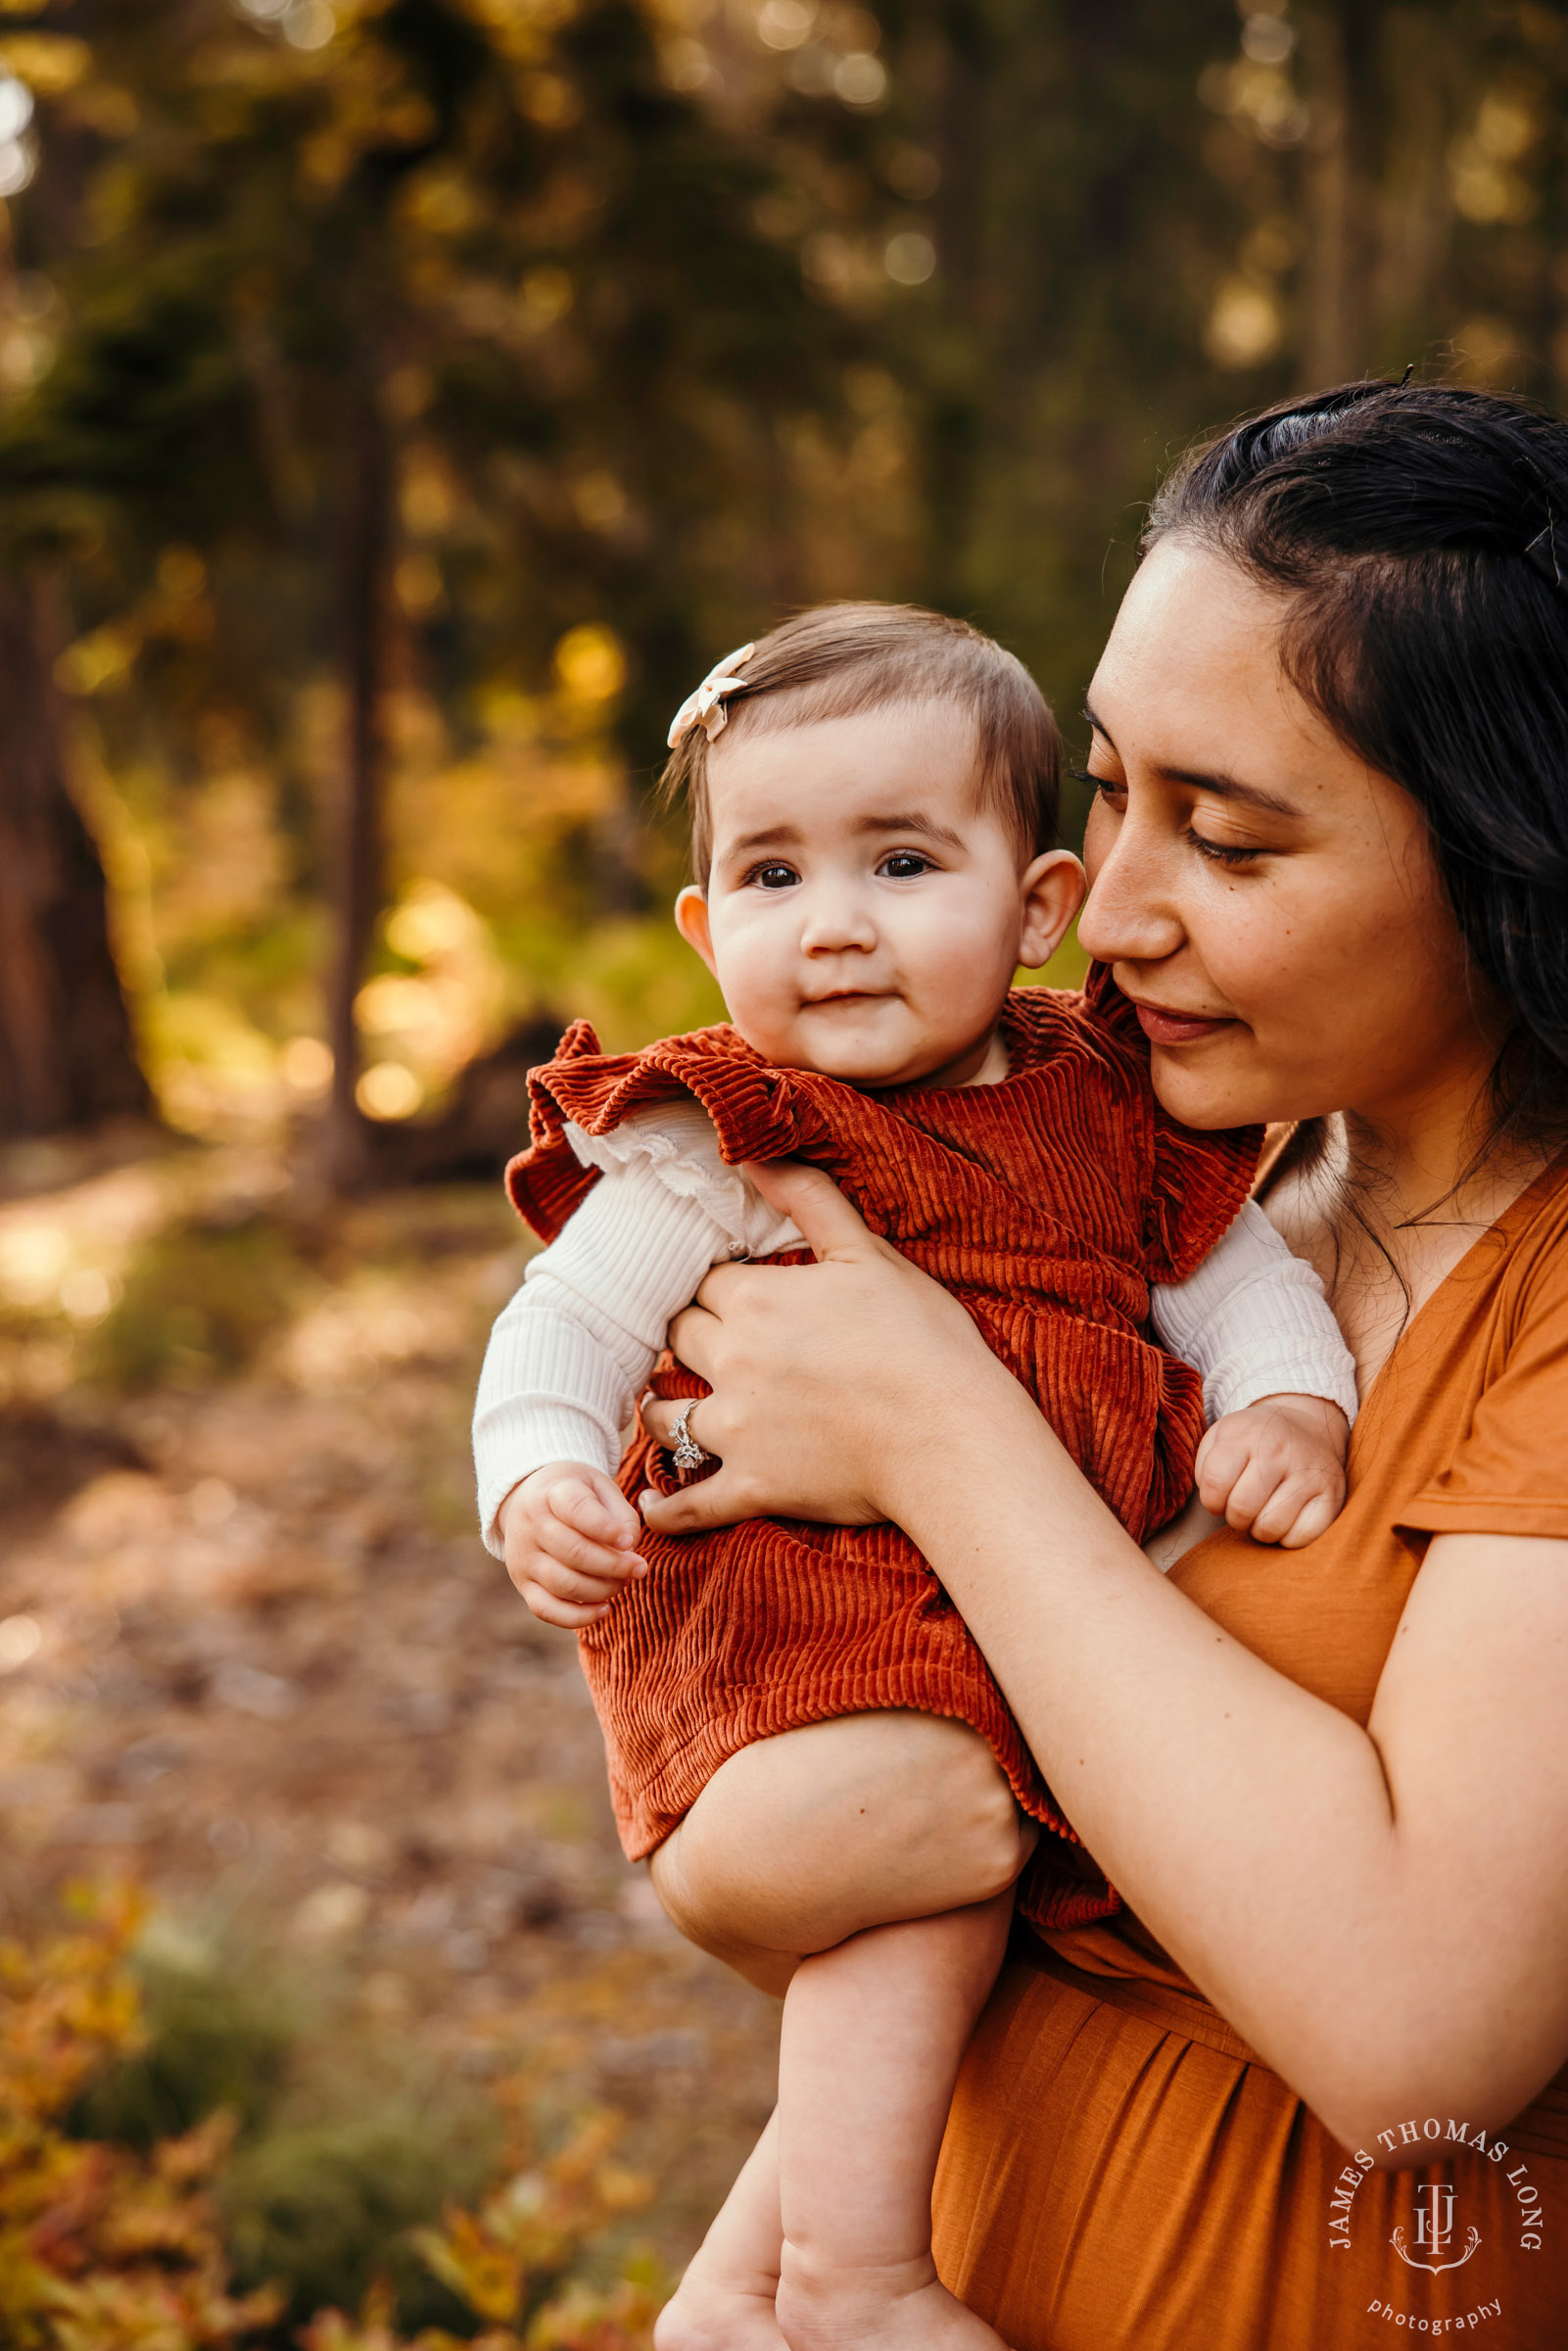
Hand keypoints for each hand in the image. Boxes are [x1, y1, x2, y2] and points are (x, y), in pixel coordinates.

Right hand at [497, 1461, 646, 1627]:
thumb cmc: (576, 1494)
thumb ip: (621, 1515)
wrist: (529, 1499)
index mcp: (552, 1492)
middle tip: (639, 1568)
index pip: (576, 1509)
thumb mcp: (600, 1488)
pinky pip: (546, 1610)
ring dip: (602, 1590)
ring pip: (563, 1584)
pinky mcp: (523, 1584)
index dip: (605, 1528)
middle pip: (573, 1552)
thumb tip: (630, 1550)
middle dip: (614, 1565)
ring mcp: (523, 1558)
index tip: (629, 1541)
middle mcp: (531, 1525)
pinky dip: (578, 1617)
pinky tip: (604, 1609)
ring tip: (623, 1582)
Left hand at [638, 1159, 1003, 1538]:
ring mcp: (736, 1430)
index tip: (724, 1292)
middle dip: (680, 1336)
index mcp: (756, 1301)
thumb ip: (807, 1198)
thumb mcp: (869, 1253)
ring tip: (660, 1406)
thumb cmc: (922, 1340)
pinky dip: (667, 1508)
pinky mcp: (752, 1488)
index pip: (704, 1283)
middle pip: (676, 1339)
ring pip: (664, 1416)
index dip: (714, 1285)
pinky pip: (689, 1504)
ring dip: (658, 1408)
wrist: (951, 1435)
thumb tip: (753, 1152)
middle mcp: (732, 1362)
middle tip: (687, 1342)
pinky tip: (653, 1506)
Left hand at [1194, 1392, 1348, 1548]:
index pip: (1214, 1482)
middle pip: (1241, 1509)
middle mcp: (1279, 1450)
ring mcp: (1309, 1473)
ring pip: (1270, 1527)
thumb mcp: (1221, 1437)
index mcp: (1246, 1434)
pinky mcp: (1333, 1495)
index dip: (1211, 1499)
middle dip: (1235, 1517)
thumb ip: (1205, 1466)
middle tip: (1243, 1506)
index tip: (1220, 1495)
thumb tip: (1213, 1502)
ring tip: (1264, 1511)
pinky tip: (1287, 1518)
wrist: (1307, 1425)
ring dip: (1261, 1529)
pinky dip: (1289, 1537)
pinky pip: (1301, 1537)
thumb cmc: (1254, 1441)